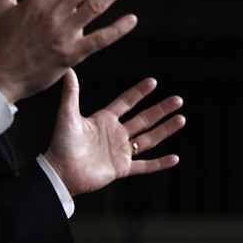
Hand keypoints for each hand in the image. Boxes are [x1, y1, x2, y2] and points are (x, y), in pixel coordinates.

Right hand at [0, 0, 138, 102]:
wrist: (1, 77)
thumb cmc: (2, 42)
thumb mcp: (0, 7)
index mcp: (37, 0)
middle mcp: (53, 14)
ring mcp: (64, 34)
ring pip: (95, 7)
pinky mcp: (71, 55)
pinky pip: (99, 39)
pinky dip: (117, 29)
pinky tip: (132, 19)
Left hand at [43, 70, 184, 196]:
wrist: (60, 172)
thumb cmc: (61, 143)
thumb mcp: (67, 115)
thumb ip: (71, 94)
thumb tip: (69, 70)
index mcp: (104, 120)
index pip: (126, 102)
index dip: (139, 92)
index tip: (153, 81)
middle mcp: (115, 134)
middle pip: (144, 119)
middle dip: (161, 109)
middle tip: (178, 100)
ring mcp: (120, 151)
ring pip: (148, 139)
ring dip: (165, 130)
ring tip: (181, 119)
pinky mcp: (122, 169)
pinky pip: (145, 166)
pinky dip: (160, 163)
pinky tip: (175, 158)